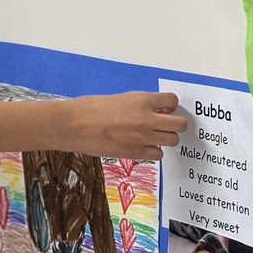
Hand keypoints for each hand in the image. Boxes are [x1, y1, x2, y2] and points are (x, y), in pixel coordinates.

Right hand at [64, 91, 186, 159]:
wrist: (72, 125)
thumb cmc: (88, 109)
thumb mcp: (117, 99)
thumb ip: (137, 105)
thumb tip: (150, 111)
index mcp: (141, 100)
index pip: (172, 100)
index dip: (170, 105)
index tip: (165, 109)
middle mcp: (146, 118)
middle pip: (180, 124)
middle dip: (174, 124)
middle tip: (165, 124)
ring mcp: (142, 137)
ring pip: (172, 140)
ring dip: (165, 138)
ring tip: (153, 136)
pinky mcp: (134, 153)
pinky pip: (157, 154)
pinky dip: (153, 151)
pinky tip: (143, 146)